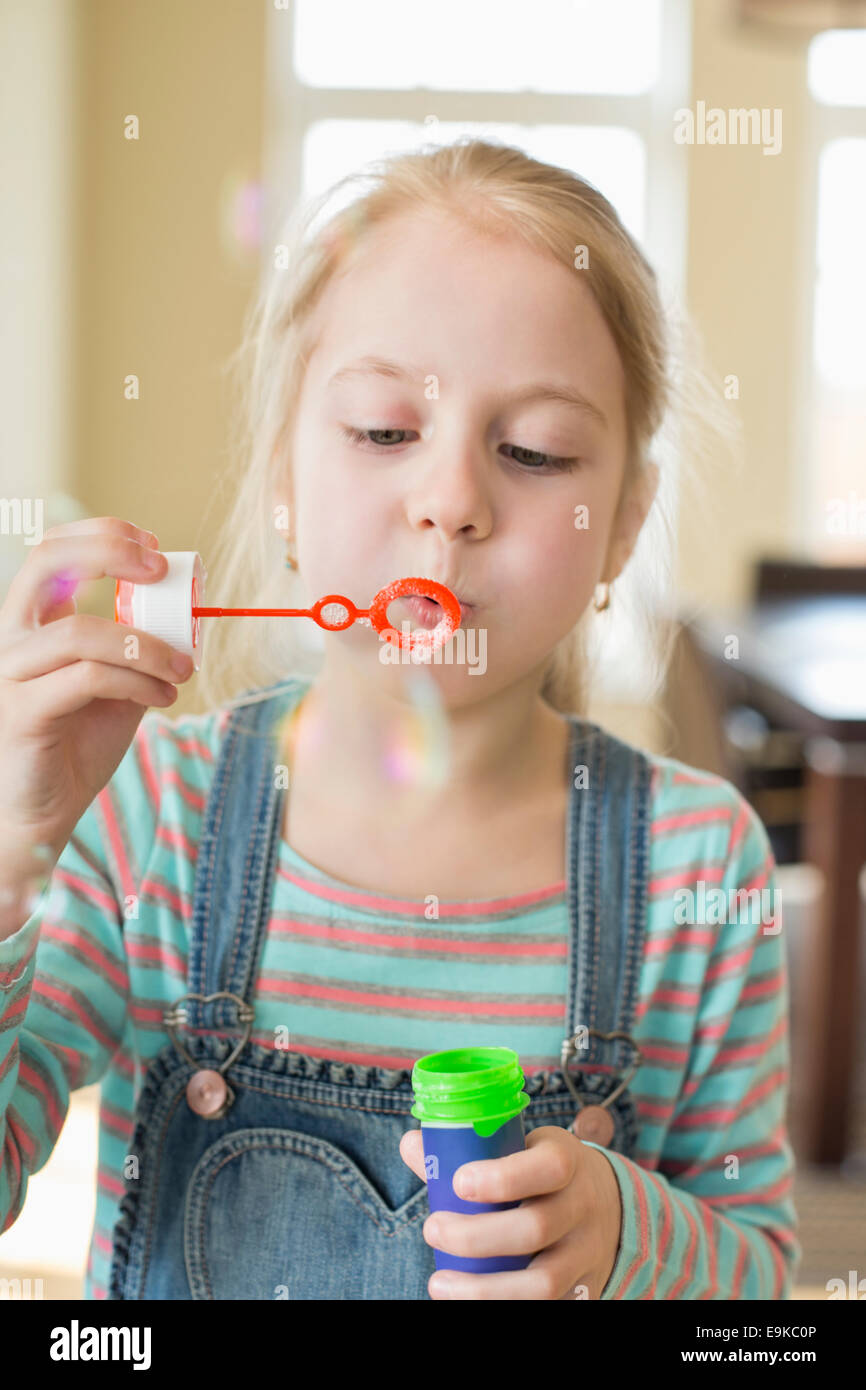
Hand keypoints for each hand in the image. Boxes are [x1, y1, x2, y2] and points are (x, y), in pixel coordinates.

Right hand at [0, 517, 193, 872]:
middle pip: (45, 562)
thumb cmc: (77, 746)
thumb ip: (139, 648)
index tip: (154, 546)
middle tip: (160, 568)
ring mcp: (10, 673)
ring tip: (182, 668)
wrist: (41, 812)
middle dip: (108, 551)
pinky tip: (164, 696)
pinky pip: (88, 678)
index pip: (53, 552)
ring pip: (80, 633)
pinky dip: (137, 681)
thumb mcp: (119, 686)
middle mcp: (13, 639)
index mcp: (33, 625)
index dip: (102, 536)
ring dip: (146, 645)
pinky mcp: (22, 711)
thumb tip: (186, 616)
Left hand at [399, 1124, 622, 1299]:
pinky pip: (549, 1306)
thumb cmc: (541, 1171)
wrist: (605, 1204)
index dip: (503, 1178)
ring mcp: (585, 1253)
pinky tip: (467, 1303)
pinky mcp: (583, 1289)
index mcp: (566, 1160)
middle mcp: (582, 1207)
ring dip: (484, 1290)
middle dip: (476, 1236)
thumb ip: (467, 1149)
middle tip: (431, 1229)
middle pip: (535, 1229)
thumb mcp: (518, 1148)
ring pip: (544, 1283)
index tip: (458, 1183)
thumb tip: (411, 1146)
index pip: (548, 1167)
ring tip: (438, 1284)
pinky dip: (504, 1306)